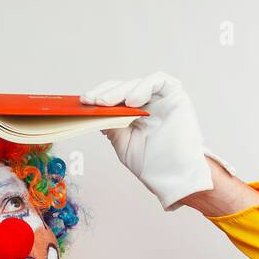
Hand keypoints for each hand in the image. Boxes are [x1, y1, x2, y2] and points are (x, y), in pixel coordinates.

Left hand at [80, 72, 221, 209]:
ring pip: (136, 84)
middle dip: (105, 94)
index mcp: (132, 113)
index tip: (83, 102)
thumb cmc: (152, 164)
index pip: (113, 98)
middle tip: (91, 101)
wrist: (175, 177)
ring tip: (106, 103)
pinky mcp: (175, 94)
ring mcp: (160, 97)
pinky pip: (157, 81)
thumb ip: (111, 125)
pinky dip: (142, 87)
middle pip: (122, 88)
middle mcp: (146, 102)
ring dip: (119, 91)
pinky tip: (131, 101)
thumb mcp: (123, 143)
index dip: (98, 97)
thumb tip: (94, 110)